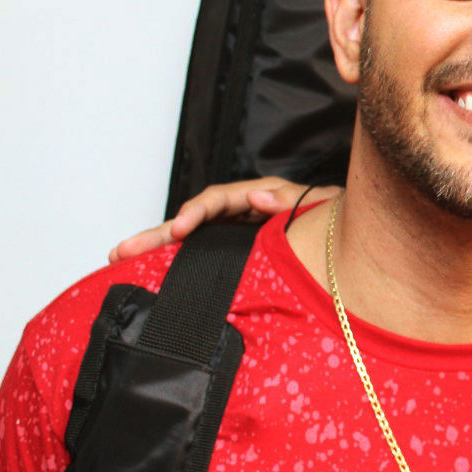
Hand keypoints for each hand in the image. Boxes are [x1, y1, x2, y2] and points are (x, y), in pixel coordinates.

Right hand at [108, 178, 337, 261]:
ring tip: (120, 259)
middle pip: (193, 221)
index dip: (197, 213)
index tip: (180, 230)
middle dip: (158, 234)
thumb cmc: (334, 218)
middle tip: (122, 251)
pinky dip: (178, 263)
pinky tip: (151, 275)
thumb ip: (288, 201)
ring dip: (158, 248)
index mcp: (257, 196)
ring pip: (191, 240)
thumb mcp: (315, 205)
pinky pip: (203, 256)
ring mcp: (235, 233)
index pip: (218, 199)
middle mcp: (240, 213)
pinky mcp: (236, 253)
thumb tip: (257, 197)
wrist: (350, 239)